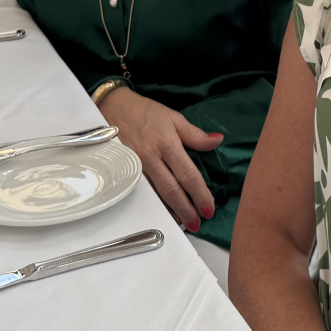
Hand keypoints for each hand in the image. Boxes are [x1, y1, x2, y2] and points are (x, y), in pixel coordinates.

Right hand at [98, 87, 222, 230]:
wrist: (113, 106)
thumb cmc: (145, 112)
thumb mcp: (172, 117)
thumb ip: (195, 134)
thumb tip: (217, 141)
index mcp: (166, 143)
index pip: (187, 173)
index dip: (199, 193)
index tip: (209, 208)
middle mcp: (151, 157)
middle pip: (171, 189)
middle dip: (186, 209)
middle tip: (198, 223)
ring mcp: (136, 166)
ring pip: (155, 195)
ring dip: (170, 211)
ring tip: (184, 224)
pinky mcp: (125, 171)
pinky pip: (142, 192)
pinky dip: (154, 205)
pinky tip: (163, 213)